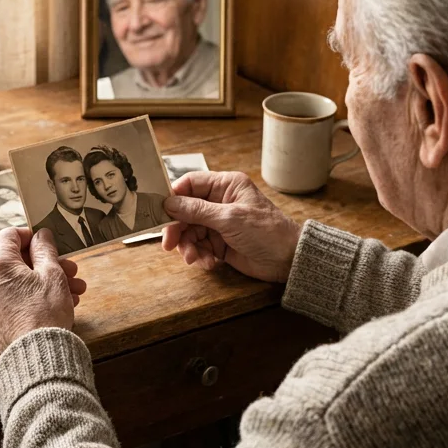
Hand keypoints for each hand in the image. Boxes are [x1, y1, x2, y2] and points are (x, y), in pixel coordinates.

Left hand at [0, 227, 87, 351]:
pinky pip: (12, 299)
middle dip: (46, 264)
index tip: (48, 242)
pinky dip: (32, 297)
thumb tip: (41, 236)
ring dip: (45, 282)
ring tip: (73, 291)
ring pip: (18, 282)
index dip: (32, 235)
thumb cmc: (45, 313)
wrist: (36, 356)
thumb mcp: (52, 274)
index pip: (10, 235)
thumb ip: (45, 249)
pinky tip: (58, 303)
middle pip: (16, 261)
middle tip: (70, 270)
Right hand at [161, 171, 301, 282]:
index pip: (190, 184)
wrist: (288, 260)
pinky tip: (209, 263)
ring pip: (190, 231)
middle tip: (170, 244)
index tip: (160, 212)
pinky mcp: (220, 243)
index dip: (174, 197)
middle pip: (185, 211)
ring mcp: (219, 223)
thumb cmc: (267, 231)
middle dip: (178, 229)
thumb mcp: (230, 218)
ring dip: (188, 246)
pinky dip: (199, 256)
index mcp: (226, 186)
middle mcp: (220, 202)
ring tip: (194, 258)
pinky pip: (199, 247)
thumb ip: (198, 211)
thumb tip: (169, 203)